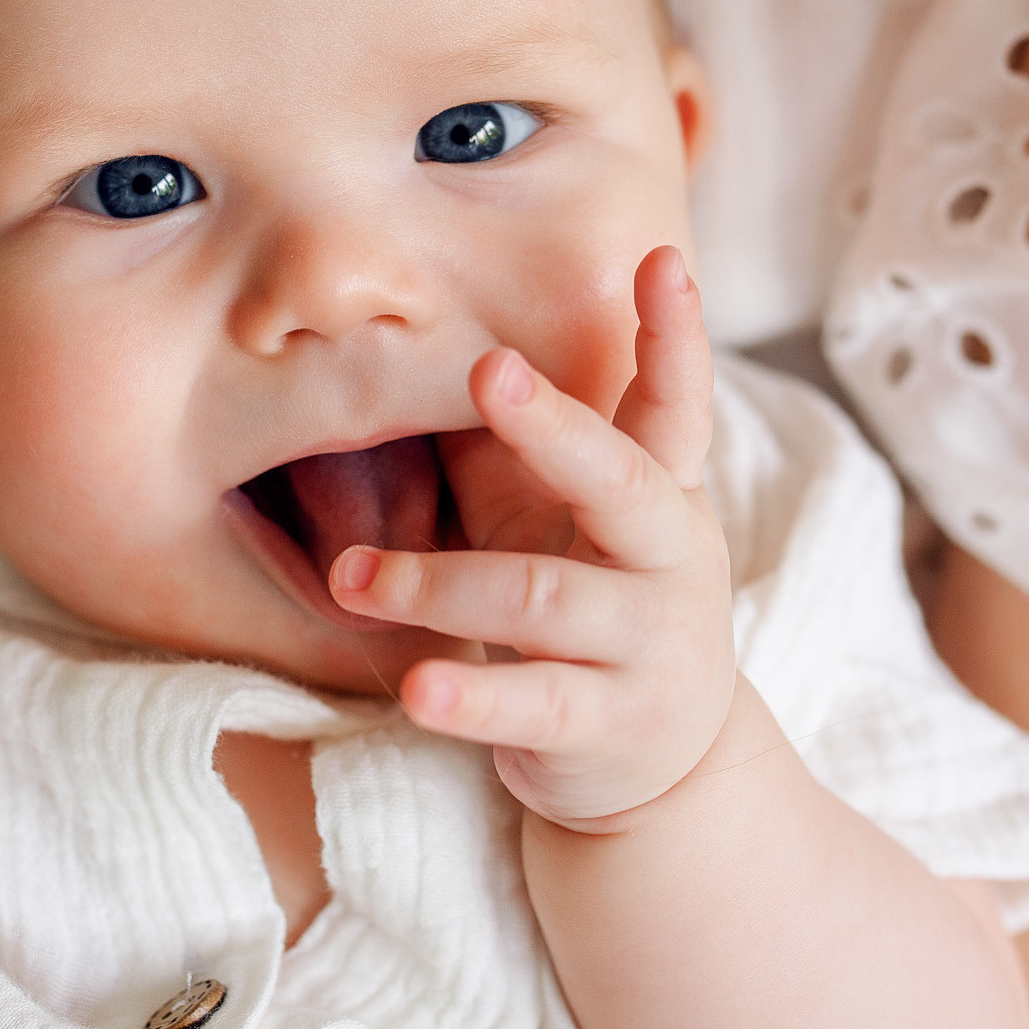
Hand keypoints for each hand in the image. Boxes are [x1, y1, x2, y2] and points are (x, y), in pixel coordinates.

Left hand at [329, 247, 734, 829]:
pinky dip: (471, 696)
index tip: (662, 260)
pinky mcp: (606, 726)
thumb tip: (426, 337)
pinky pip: (531, 706)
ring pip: (542, 598)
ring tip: (353, 577)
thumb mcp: (575, 523)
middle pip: (620, 480)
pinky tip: (416, 688)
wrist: (672, 768)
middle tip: (490, 369)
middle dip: (555, 425)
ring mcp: (646, 646)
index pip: (675, 404)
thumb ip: (525, 446)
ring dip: (438, 583)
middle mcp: (670, 561)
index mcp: (663, 495)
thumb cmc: (596, 606)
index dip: (675, 336)